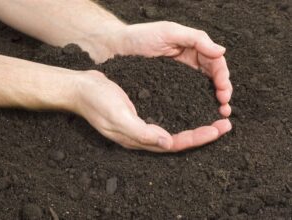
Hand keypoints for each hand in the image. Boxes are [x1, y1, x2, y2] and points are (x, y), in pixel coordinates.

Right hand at [71, 70, 231, 152]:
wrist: (82, 87)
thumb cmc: (96, 101)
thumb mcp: (118, 116)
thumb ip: (141, 132)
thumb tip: (168, 142)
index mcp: (138, 138)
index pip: (173, 144)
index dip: (196, 138)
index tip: (217, 129)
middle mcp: (143, 134)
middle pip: (178, 139)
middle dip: (202, 133)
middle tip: (224, 124)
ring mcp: (141, 124)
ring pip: (175, 129)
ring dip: (195, 124)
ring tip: (215, 117)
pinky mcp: (141, 112)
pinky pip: (166, 117)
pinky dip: (182, 114)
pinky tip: (191, 107)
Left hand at [113, 21, 232, 116]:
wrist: (116, 46)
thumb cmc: (140, 36)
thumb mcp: (169, 32)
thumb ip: (196, 39)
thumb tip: (222, 51)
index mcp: (193, 47)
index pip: (215, 62)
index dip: (223, 77)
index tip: (224, 92)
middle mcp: (189, 60)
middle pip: (213, 76)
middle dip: (222, 91)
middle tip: (224, 107)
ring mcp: (179, 73)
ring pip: (202, 86)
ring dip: (213, 98)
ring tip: (219, 112)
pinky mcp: (169, 84)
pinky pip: (187, 92)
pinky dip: (196, 100)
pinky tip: (200, 110)